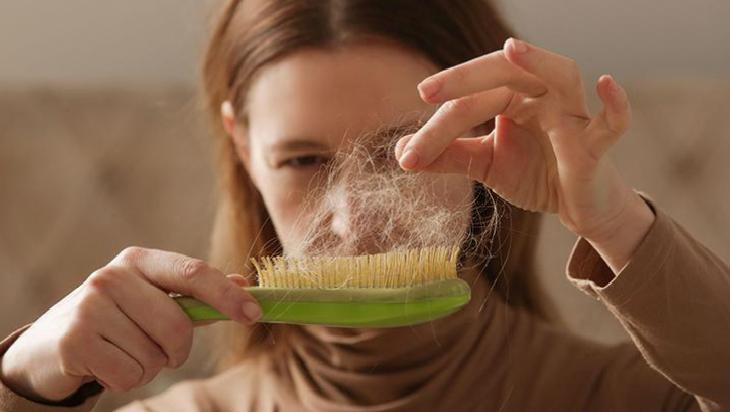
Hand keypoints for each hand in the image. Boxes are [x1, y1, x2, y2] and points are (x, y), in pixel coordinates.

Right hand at [0, 247, 260, 401]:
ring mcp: (90, 306)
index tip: (254, 314)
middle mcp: (112, 276)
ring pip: (154, 356)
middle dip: (177, 350)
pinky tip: (106, 365)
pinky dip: (126, 379)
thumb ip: (198, 295)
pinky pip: (130, 375)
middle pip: (178, 325)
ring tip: (122, 353)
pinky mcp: (75, 339)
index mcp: (139, 260)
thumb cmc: (117, 319)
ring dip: (148, 366)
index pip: (193, 273)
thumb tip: (245, 285)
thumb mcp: (154, 300)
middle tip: (159, 351)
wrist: (50, 344)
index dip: (227, 295)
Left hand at [395, 37, 648, 243]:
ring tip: (512, 49)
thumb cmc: (534, 174)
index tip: (406, 155)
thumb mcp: (485, 164)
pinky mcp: (596, 144)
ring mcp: (571, 115)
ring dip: (539, 61)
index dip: (436, 126)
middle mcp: (541, 95)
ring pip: (559, 75)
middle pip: (505, 73)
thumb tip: (401, 153)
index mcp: (512, 97)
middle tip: (427, 91)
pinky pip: (611, 122)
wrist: (575, 206)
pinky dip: (615, 104)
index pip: (469, 101)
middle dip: (466, 78)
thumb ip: (448, 156)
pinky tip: (606, 83)